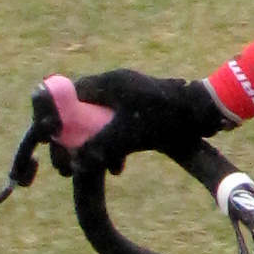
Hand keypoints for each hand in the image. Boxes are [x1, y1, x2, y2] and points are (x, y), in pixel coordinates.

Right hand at [50, 70, 229, 175]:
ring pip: (96, 122)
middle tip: (66, 168)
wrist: (204, 111)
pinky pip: (113, 125)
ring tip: (90, 169)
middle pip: (78, 112)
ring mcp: (126, 95)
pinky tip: (117, 167)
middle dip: (71, 141)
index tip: (50, 143)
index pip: (65, 97)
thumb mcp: (127, 137)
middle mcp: (112, 85)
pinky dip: (110, 145)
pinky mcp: (138, 107)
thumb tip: (73, 164)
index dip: (53, 121)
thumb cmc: (166, 119)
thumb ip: (97, 148)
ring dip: (92, 146)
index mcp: (106, 84)